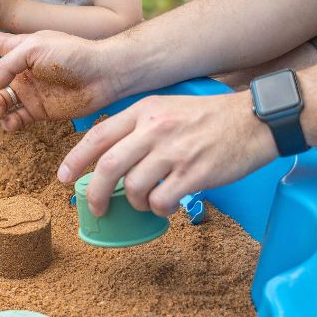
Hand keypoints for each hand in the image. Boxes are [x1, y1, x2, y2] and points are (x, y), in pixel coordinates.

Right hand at [0, 26, 121, 130]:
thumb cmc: (73, 53)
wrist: (103, 76)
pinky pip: (14, 118)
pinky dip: (7, 123)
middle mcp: (20, 71)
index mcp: (19, 49)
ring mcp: (29, 91)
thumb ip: (8, 64)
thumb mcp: (36, 48)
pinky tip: (9, 122)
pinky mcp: (39, 111)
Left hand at [58, 91, 277, 216]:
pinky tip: (166, 206)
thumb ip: (138, 127)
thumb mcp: (166, 107)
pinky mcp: (194, 173)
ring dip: (133, 202)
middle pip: (109, 166)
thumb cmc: (208, 118)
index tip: (62, 176)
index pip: (99, 135)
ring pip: (133, 187)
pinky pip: (161, 200)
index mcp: (144, 111)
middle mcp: (155, 129)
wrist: (254, 120)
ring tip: (146, 201)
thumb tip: (108, 155)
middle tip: (94, 207)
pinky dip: (158, 209)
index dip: (75, 159)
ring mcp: (174, 151)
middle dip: (94, 192)